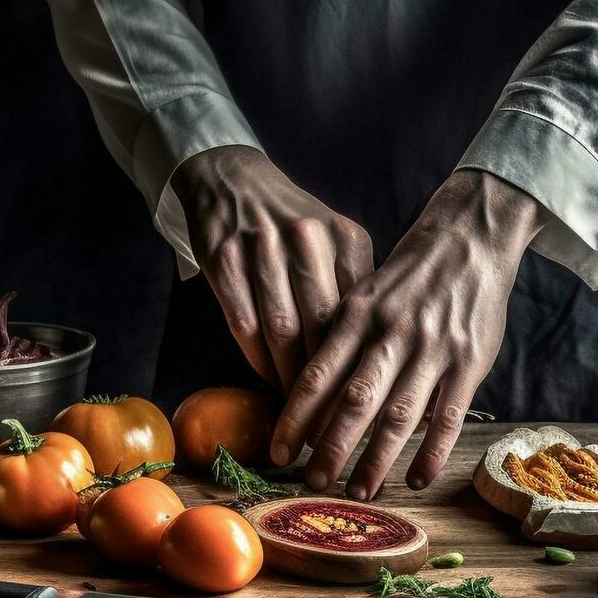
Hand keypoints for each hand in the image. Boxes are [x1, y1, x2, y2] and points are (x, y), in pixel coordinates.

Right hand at [173, 146, 374, 391]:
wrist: (231, 179)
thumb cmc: (291, 221)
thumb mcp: (336, 239)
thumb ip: (355, 284)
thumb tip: (375, 351)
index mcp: (344, 236)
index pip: (359, 311)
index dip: (362, 360)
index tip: (366, 398)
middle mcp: (305, 238)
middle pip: (321, 325)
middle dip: (328, 378)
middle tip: (334, 418)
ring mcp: (260, 247)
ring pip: (280, 329)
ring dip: (290, 377)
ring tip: (301, 410)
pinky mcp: (222, 258)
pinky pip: (243, 322)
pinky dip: (257, 359)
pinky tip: (269, 380)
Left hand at [270, 170, 549, 498]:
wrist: (470, 238)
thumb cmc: (407, 276)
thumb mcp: (364, 296)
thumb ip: (341, 342)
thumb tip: (312, 398)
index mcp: (358, 317)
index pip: (317, 376)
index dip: (295, 419)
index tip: (279, 453)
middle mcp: (392, 335)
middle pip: (355, 402)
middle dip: (331, 447)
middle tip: (313, 482)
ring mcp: (433, 351)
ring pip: (399, 415)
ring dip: (376, 459)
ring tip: (358, 490)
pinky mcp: (469, 364)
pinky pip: (448, 417)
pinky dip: (432, 452)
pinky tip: (415, 479)